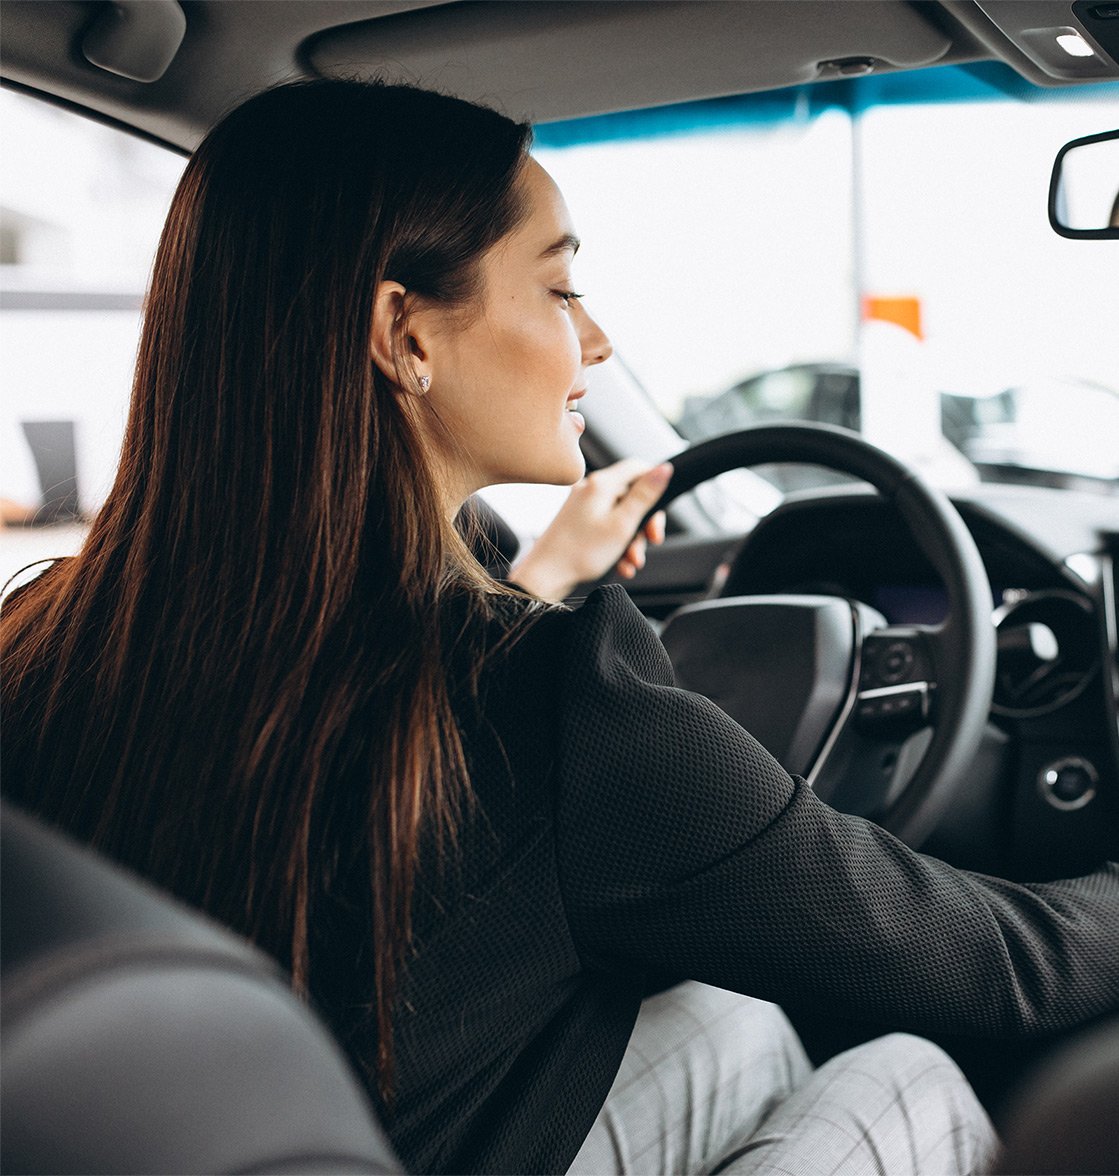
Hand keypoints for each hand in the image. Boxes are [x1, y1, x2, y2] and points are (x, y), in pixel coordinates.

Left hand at [509, 459, 671, 601]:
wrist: (545, 576)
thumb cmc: (581, 552)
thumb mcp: (622, 524)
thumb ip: (645, 495)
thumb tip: (664, 468)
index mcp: (601, 484)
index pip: (637, 467)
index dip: (655, 484)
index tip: (661, 507)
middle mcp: (590, 489)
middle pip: (631, 495)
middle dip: (645, 522)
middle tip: (652, 541)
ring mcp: (582, 505)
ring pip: (621, 516)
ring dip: (632, 540)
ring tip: (632, 562)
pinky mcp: (578, 521)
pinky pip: (606, 527)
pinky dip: (617, 544)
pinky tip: (621, 564)